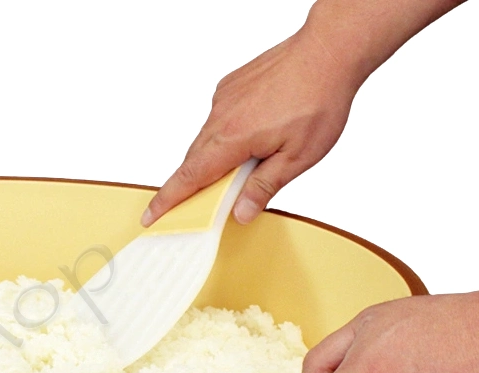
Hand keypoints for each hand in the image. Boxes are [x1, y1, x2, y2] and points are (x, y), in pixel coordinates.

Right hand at [142, 27, 361, 227]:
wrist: (328, 51)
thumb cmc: (319, 99)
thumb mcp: (298, 156)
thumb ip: (265, 186)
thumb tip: (240, 213)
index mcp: (232, 139)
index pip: (189, 177)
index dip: (167, 199)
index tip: (151, 215)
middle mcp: (220, 118)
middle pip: (194, 160)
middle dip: (193, 183)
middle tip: (203, 201)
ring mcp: (223, 100)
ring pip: (207, 139)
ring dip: (215, 157)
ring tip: (245, 162)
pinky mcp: (230, 87)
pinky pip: (218, 119)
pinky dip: (226, 133)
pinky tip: (254, 131)